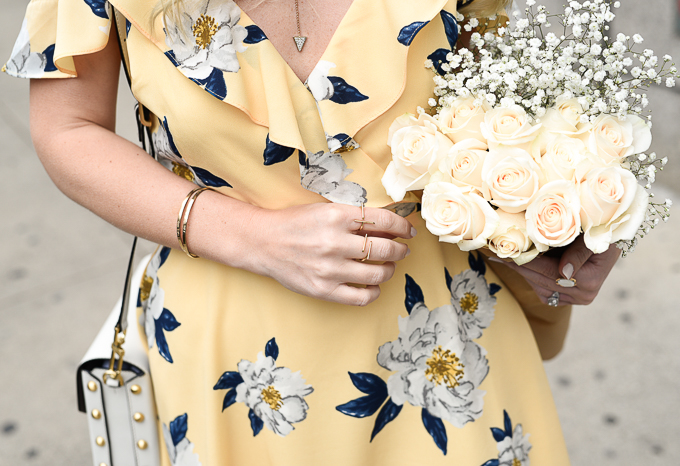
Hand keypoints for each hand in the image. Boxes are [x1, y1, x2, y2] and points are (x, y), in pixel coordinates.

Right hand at [250, 203, 414, 305]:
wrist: (262, 242)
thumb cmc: (295, 223)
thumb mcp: (325, 210)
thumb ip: (356, 218)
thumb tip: (391, 227)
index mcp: (336, 216)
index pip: (384, 221)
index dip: (403, 226)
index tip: (408, 231)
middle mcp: (334, 242)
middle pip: (386, 249)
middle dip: (401, 250)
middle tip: (402, 250)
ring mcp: (328, 269)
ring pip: (378, 274)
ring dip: (389, 270)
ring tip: (387, 266)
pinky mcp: (322, 290)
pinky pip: (361, 297)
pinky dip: (374, 292)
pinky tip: (373, 285)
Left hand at [489, 235, 620, 305]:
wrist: (612, 238)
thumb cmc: (602, 230)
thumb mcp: (593, 236)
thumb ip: (578, 253)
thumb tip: (563, 272)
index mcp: (589, 281)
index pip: (548, 271)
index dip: (525, 262)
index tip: (504, 254)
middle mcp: (584, 295)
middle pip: (541, 280)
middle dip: (518, 266)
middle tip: (495, 254)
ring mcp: (577, 299)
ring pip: (540, 287)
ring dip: (522, 272)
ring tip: (503, 258)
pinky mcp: (570, 298)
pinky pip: (544, 291)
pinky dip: (531, 278)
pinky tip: (519, 265)